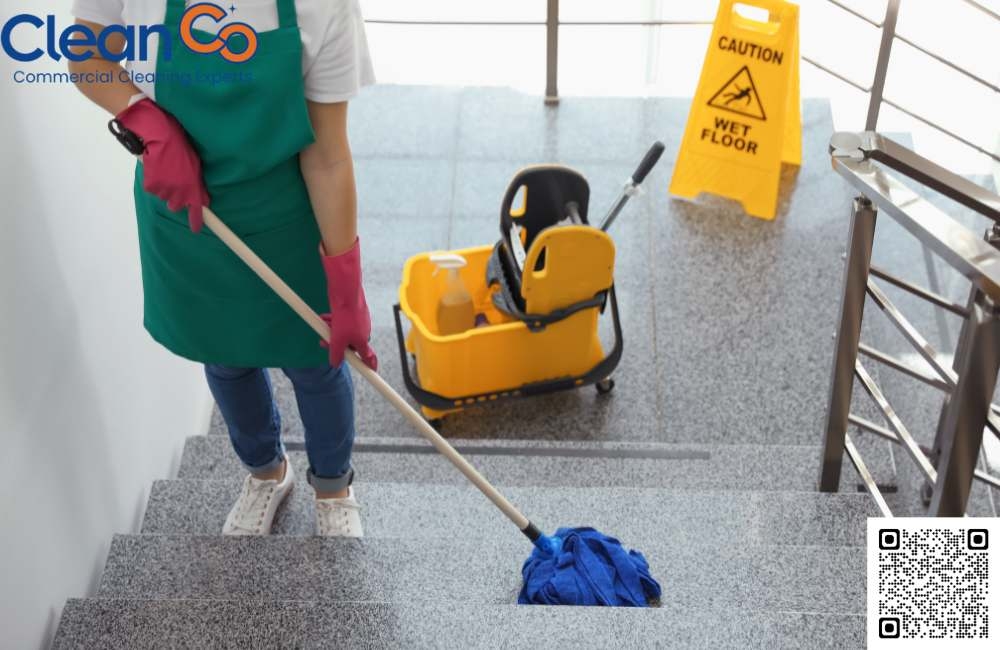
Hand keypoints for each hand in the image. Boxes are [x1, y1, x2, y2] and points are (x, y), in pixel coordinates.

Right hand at [115, 98, 209, 232]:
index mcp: (193, 187)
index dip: (196, 221)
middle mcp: (180, 192)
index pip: (196, 210)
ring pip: (163, 196)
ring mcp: (165, 190)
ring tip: (164, 167)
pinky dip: (153, 180)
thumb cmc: (179, 144)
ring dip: (164, 186)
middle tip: (174, 179)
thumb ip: (197, 184)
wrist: (159, 133)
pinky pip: (152, 189)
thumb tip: (203, 199)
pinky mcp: (151, 186)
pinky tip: (154, 167)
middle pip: (176, 205)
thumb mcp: (194, 164)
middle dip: (176, 197)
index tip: (197, 229)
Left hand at [319, 237, 377, 371]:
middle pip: (349, 345)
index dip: (370, 365)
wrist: (346, 294)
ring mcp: (358, 322)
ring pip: (343, 332)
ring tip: (323, 326)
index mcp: (362, 341)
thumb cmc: (345, 317)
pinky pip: (342, 322)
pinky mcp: (352, 313)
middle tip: (324, 342)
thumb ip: (336, 354)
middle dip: (336, 344)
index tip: (374, 372)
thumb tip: (335, 364)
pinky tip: (324, 317)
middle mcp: (362, 332)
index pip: (368, 357)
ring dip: (332, 332)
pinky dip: (333, 322)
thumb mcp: (337, 340)